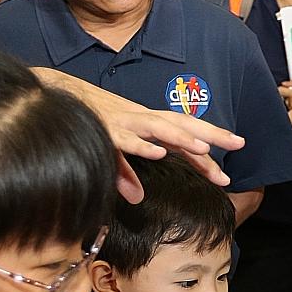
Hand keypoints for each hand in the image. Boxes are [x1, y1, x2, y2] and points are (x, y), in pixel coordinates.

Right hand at [37, 70, 241, 200]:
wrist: (53, 94)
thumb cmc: (87, 121)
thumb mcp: (111, 146)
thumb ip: (126, 171)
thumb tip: (137, 197)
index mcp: (146, 122)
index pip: (184, 132)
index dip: (209, 143)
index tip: (232, 159)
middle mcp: (139, 118)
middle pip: (181, 123)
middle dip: (211, 133)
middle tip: (238, 143)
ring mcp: (123, 122)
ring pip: (157, 127)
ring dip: (181, 138)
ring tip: (203, 149)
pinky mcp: (103, 129)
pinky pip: (123, 138)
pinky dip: (139, 144)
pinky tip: (154, 152)